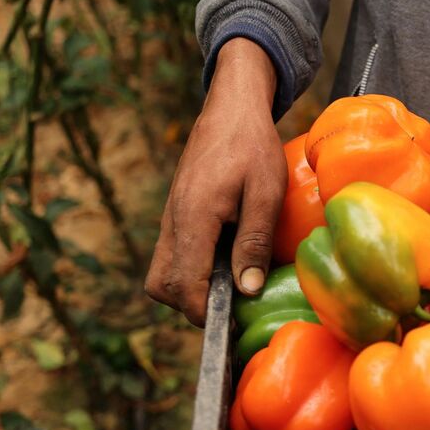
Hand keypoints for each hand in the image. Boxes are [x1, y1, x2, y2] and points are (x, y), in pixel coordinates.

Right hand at [145, 39, 285, 325]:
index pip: (185, 285)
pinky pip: (172, 255)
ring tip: (233, 283)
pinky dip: (193, 268)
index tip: (233, 322)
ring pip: (163, 274)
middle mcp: (173, 222)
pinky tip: (228, 259)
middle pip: (163, 287)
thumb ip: (255, 241)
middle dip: (193, 306)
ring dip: (191, 288)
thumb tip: (247, 290)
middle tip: (234, 304)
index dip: (206, 313)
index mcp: (194, 218)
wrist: (231, 108)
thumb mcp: (267, 192)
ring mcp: (170, 218)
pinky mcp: (176, 214)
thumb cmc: (253, 146)